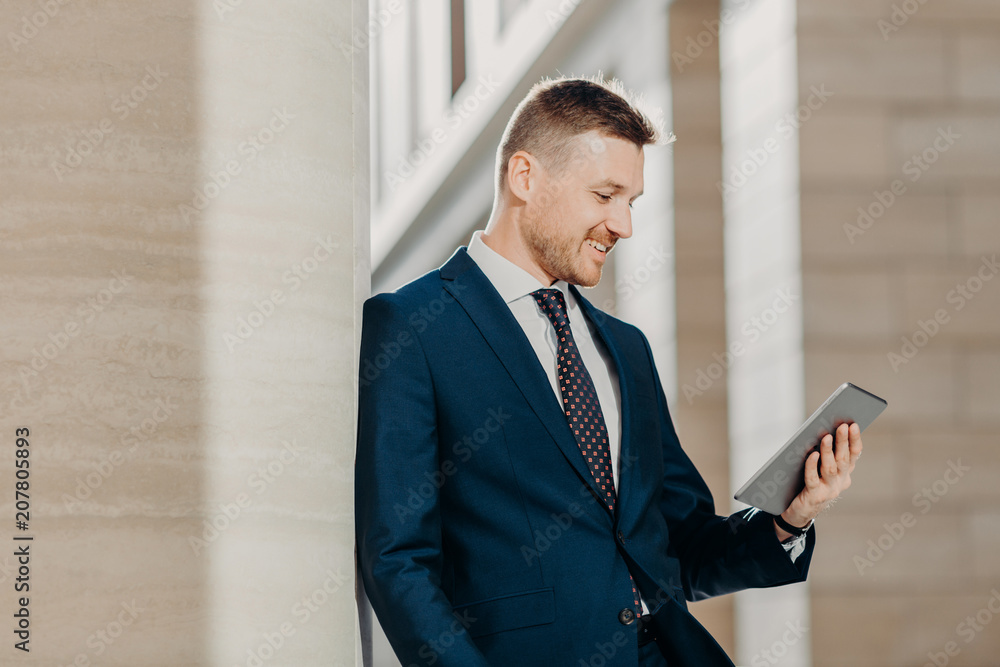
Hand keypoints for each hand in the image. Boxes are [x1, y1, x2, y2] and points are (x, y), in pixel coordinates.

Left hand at [774, 422, 861, 539]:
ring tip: (826, 437)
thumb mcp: (821, 468)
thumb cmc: (809, 483)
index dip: (854, 440)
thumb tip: (824, 431)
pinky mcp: (814, 496)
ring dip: (828, 451)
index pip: (853, 454)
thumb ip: (825, 453)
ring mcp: (828, 490)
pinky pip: (813, 479)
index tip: (854, 425)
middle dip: (843, 442)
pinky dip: (812, 466)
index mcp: (844, 473)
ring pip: (830, 468)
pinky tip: (812, 454)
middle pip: (843, 459)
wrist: (800, 512)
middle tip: (842, 426)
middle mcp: (840, 482)